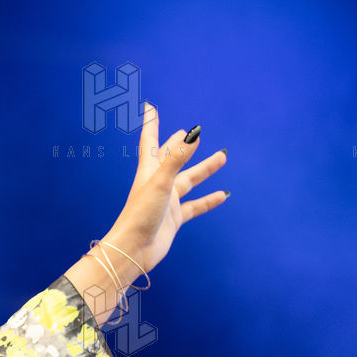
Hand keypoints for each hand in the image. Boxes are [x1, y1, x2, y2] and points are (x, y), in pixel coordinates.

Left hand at [101, 102, 228, 276]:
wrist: (133, 251)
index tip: (149, 106)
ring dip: (204, 169)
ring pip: (189, 180)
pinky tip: (223, 195)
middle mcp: (157, 184)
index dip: (151, 123)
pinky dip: (208, 200)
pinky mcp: (174, 219)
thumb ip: (177, 158)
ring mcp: (167, 202)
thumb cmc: (139, 215)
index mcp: (149, 172)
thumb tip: (193, 133)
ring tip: (222, 157)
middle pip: (172, 159)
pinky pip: (195, 206)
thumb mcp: (161, 183)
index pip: (150, 141)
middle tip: (192, 132)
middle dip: (180, 145)